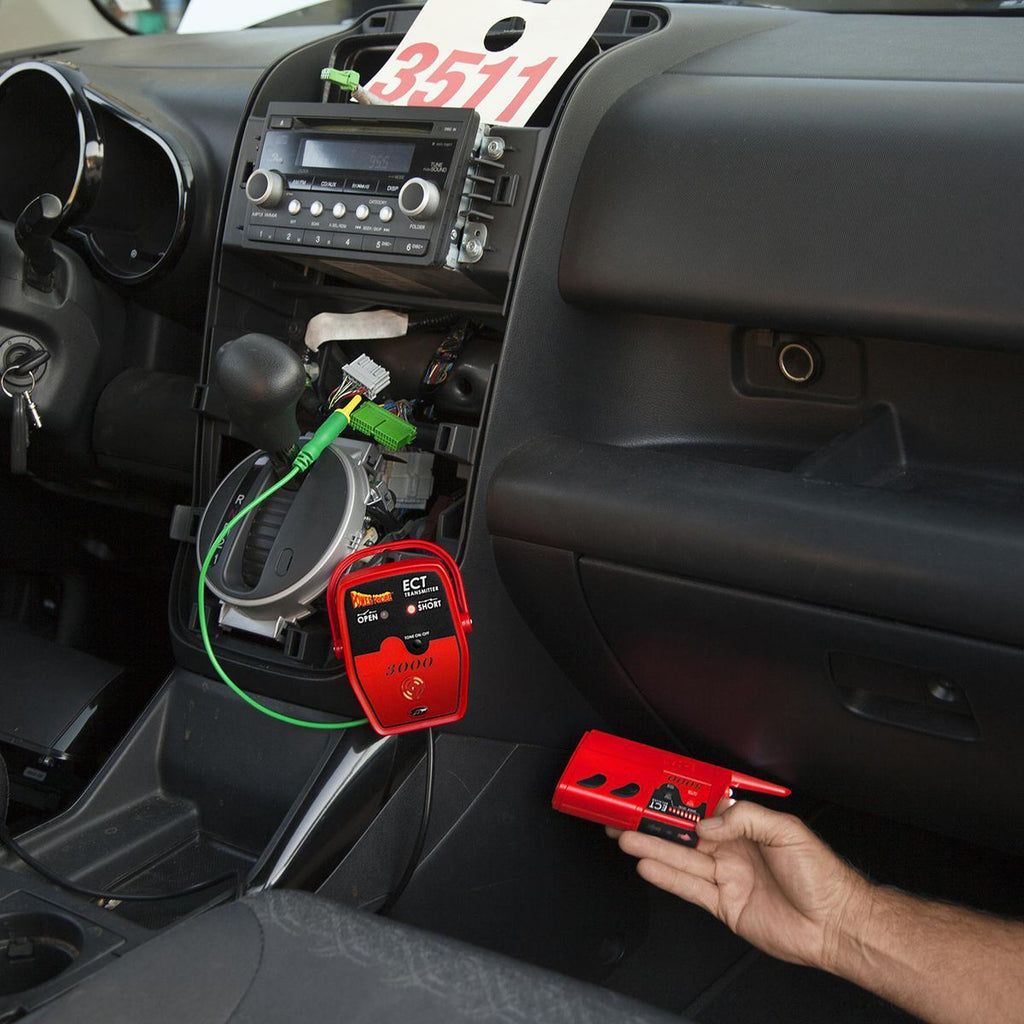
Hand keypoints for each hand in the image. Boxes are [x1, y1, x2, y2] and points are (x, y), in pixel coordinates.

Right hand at [611, 802, 870, 971]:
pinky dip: (667, 877)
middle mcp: (734, 850)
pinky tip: (647, 866)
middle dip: (655, 825)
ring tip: (624, 838)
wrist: (837, 925)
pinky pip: (689, 888)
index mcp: (749, 828)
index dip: (679, 802)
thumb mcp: (788, 832)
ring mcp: (728, 878)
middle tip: (626, 816)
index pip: (705, 810)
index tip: (654, 793)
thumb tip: (709, 822)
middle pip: (686, 835)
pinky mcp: (725, 905)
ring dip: (652, 848)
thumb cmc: (823, 877)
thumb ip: (745, 820)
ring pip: (682, 859)